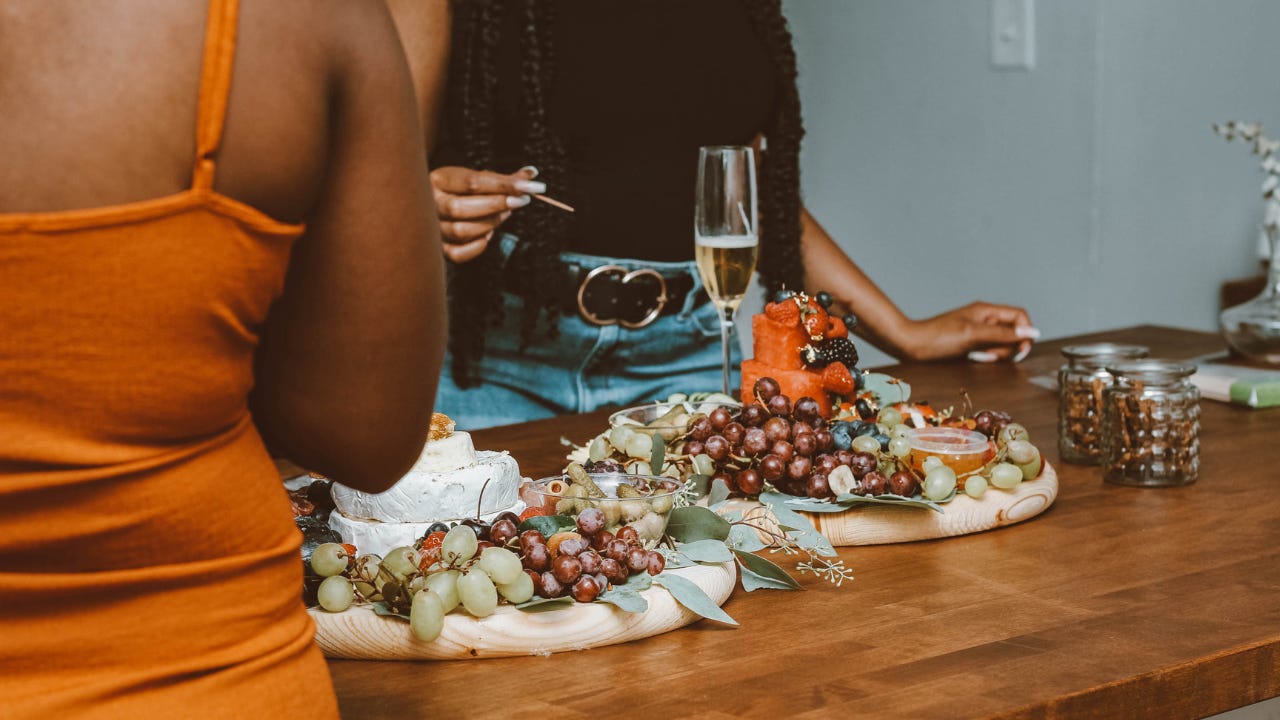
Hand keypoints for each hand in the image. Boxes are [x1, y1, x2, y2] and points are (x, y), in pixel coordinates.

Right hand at [430, 165, 544, 262]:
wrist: (429, 203)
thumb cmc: (459, 189)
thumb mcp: (476, 177)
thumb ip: (502, 178)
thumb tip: (532, 174)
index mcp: (439, 180)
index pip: (472, 182)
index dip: (505, 184)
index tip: (531, 186)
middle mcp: (430, 203)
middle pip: (460, 207)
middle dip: (497, 205)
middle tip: (522, 200)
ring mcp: (433, 228)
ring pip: (461, 231)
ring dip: (490, 223)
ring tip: (506, 214)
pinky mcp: (439, 248)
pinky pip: (458, 253)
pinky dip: (477, 246)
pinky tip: (488, 235)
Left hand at [899, 302, 1036, 361]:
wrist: (911, 346)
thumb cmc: (938, 338)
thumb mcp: (974, 335)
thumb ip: (1003, 333)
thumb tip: (1032, 333)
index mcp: (987, 310)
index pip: (1020, 316)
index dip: (1025, 333)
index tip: (1020, 351)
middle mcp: (984, 319)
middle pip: (1013, 332)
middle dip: (1007, 347)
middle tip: (988, 354)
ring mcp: (978, 331)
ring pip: (1002, 344)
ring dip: (995, 354)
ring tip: (977, 356)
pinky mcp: (971, 343)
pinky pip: (988, 350)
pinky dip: (985, 356)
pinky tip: (972, 358)